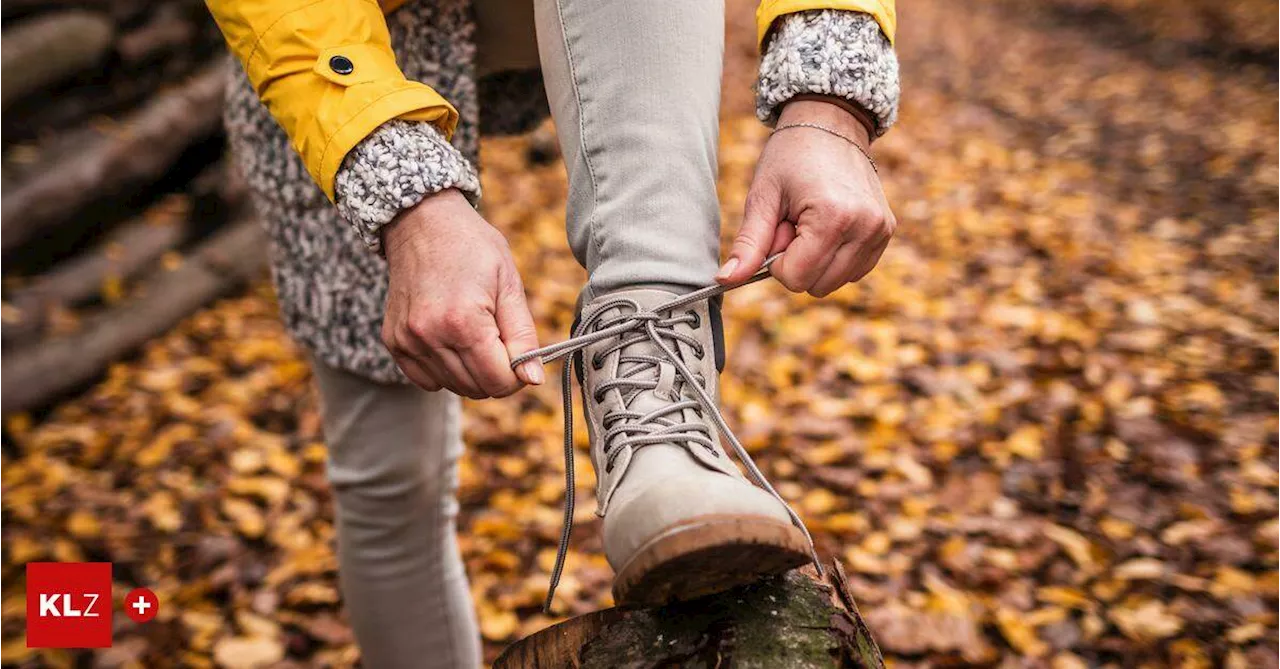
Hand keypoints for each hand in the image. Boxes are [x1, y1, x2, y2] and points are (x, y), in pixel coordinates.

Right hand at [381, 189, 543, 397]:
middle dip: (496, 373)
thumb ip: (523, 336)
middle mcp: (430, 335)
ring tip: (474, 333)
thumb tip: (533, 379)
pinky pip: (426, 381)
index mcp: (464, 321)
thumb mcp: (508, 284)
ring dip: (471, 371)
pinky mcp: (393, 341)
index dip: (517, 374)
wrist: (422, 222)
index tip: (520, 354)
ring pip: (453, 387)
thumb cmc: (472, 247)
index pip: (499, 382)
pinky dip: (444, 370)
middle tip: (498, 338)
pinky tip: (451, 340)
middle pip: (477, 389)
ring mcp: (407, 340)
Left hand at [717, 98, 894, 296]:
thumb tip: (725, 279)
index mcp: (833, 217)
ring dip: (817, 260)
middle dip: (798, 261)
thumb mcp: (763, 197)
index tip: (779, 227)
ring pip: (836, 282)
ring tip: (811, 220)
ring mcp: (880, 231)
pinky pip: (854, 271)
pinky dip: (835, 258)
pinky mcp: (886, 232)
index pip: (796, 278)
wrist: (831, 124)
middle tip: (795, 221)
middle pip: (817, 286)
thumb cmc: (790, 157)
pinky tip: (829, 226)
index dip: (777, 260)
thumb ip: (748, 243)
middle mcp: (865, 227)